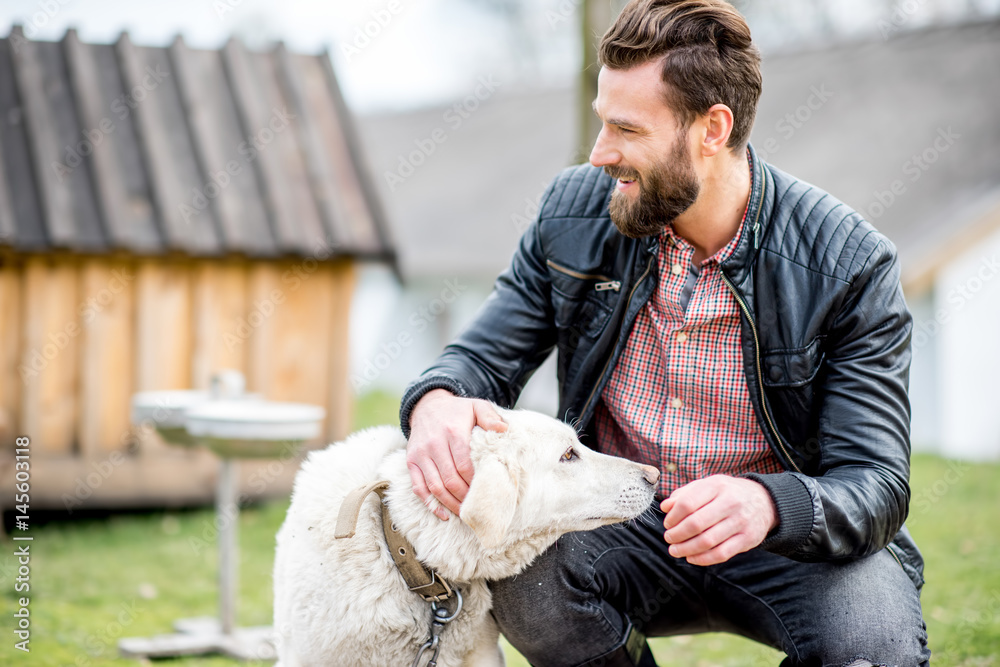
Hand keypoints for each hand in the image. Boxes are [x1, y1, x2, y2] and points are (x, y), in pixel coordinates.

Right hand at [406, 389, 506, 520]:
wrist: (427, 406)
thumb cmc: (457, 411)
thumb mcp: (476, 406)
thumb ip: (490, 417)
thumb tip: (504, 429)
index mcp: (452, 432)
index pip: (464, 465)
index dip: (475, 482)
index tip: (486, 492)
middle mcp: (434, 444)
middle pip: (450, 479)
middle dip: (465, 497)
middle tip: (479, 508)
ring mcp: (420, 454)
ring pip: (435, 486)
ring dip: (450, 504)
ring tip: (466, 514)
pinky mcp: (411, 461)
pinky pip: (418, 487)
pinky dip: (430, 504)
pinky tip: (444, 514)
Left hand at [660, 475, 777, 565]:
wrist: (764, 501)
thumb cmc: (727, 493)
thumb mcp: (707, 485)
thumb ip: (684, 494)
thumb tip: (665, 507)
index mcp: (716, 486)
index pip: (687, 503)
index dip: (673, 517)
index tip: (667, 524)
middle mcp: (730, 502)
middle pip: (696, 523)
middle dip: (677, 535)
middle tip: (669, 538)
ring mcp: (740, 521)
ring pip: (707, 541)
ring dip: (686, 549)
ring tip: (675, 550)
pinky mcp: (748, 539)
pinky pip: (721, 554)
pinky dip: (703, 559)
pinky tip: (692, 557)